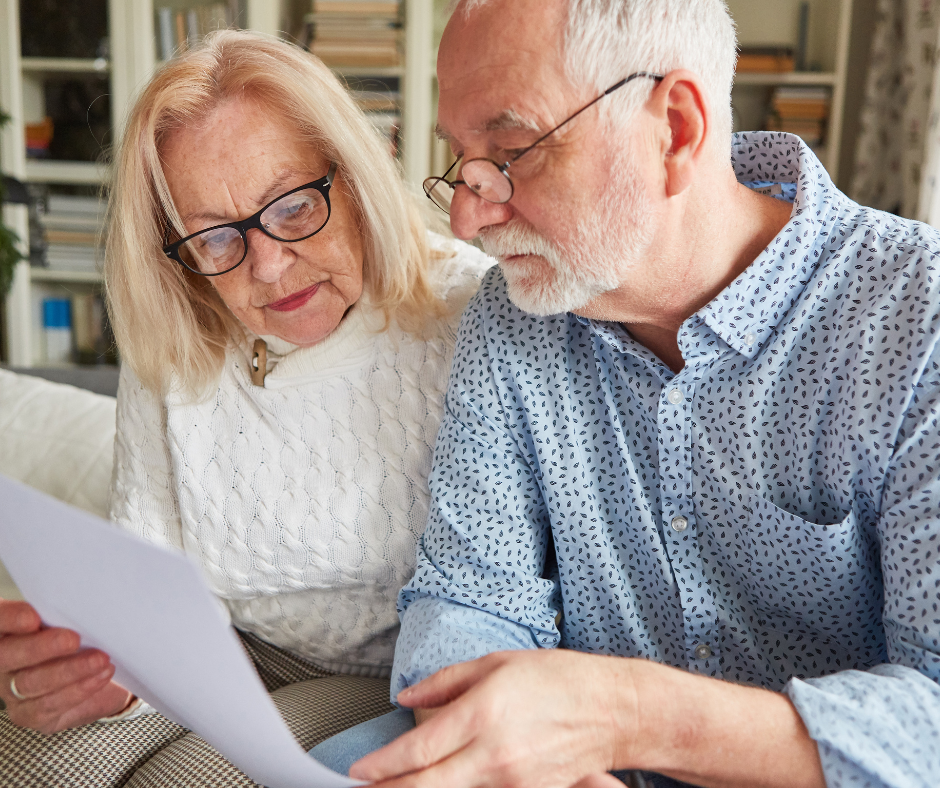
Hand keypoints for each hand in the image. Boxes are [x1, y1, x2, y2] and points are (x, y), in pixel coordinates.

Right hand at [0, 598, 132, 733]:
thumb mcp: (75, 622)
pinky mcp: (28, 713)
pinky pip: (49, 705)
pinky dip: (79, 689)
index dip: (9, 618)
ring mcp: (11, 690)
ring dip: (69, 670)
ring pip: (30, 682)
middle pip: (8, 655)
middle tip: (73, 640)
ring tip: (100, 660)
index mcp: (8, 630)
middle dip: (41, 648)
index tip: (32, 618)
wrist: (97, 673)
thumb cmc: (83, 639)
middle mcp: (3, 660)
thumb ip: (67, 615)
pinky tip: (101, 676)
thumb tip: (84, 603)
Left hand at [350, 649, 633, 787]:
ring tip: (397, 786)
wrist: (613, 711)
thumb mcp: (497, 663)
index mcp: (482, 713)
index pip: (419, 750)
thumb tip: (408, 697)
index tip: (359, 770)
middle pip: (427, 785)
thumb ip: (446, 682)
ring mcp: (511, 781)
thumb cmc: (558, 678)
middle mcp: (493, 753)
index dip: (383, 765)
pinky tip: (442, 782)